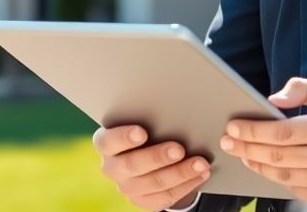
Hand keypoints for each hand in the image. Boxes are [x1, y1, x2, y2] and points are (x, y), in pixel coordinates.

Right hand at [93, 124, 211, 210]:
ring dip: (180, 173)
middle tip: (179, 149)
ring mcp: (126, 187)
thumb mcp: (144, 120)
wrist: (150, 157)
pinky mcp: (142, 201)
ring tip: (200, 163)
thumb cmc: (149, 130)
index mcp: (106, 143)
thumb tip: (175, 106)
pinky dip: (185, 186)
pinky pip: (165, 197)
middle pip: (132, 165)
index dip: (123, 137)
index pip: (108, 141)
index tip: (141, 132)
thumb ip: (150, 116)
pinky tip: (200, 175)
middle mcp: (112, 167)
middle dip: (158, 157)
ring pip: (153, 183)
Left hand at [220, 77, 306, 207]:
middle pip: (276, 156)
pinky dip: (277, 179)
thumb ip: (304, 88)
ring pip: (282, 176)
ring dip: (257, 164)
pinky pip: (295, 190)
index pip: (281, 132)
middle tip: (229, 141)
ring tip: (243, 153)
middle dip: (246, 148)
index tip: (234, 126)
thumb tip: (274, 98)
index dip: (252, 130)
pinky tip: (267, 167)